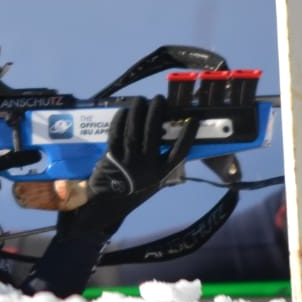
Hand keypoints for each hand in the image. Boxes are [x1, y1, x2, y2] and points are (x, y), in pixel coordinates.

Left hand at [56, 96, 197, 239]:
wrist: (109, 202)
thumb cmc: (135, 188)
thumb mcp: (154, 180)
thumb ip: (163, 162)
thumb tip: (172, 135)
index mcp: (161, 173)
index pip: (179, 152)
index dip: (187, 135)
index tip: (193, 120)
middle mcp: (147, 167)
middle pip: (154, 133)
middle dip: (157, 112)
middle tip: (159, 99)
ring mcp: (128, 161)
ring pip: (134, 130)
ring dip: (138, 111)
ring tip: (142, 100)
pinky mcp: (111, 157)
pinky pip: (116, 134)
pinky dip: (120, 120)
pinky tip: (124, 111)